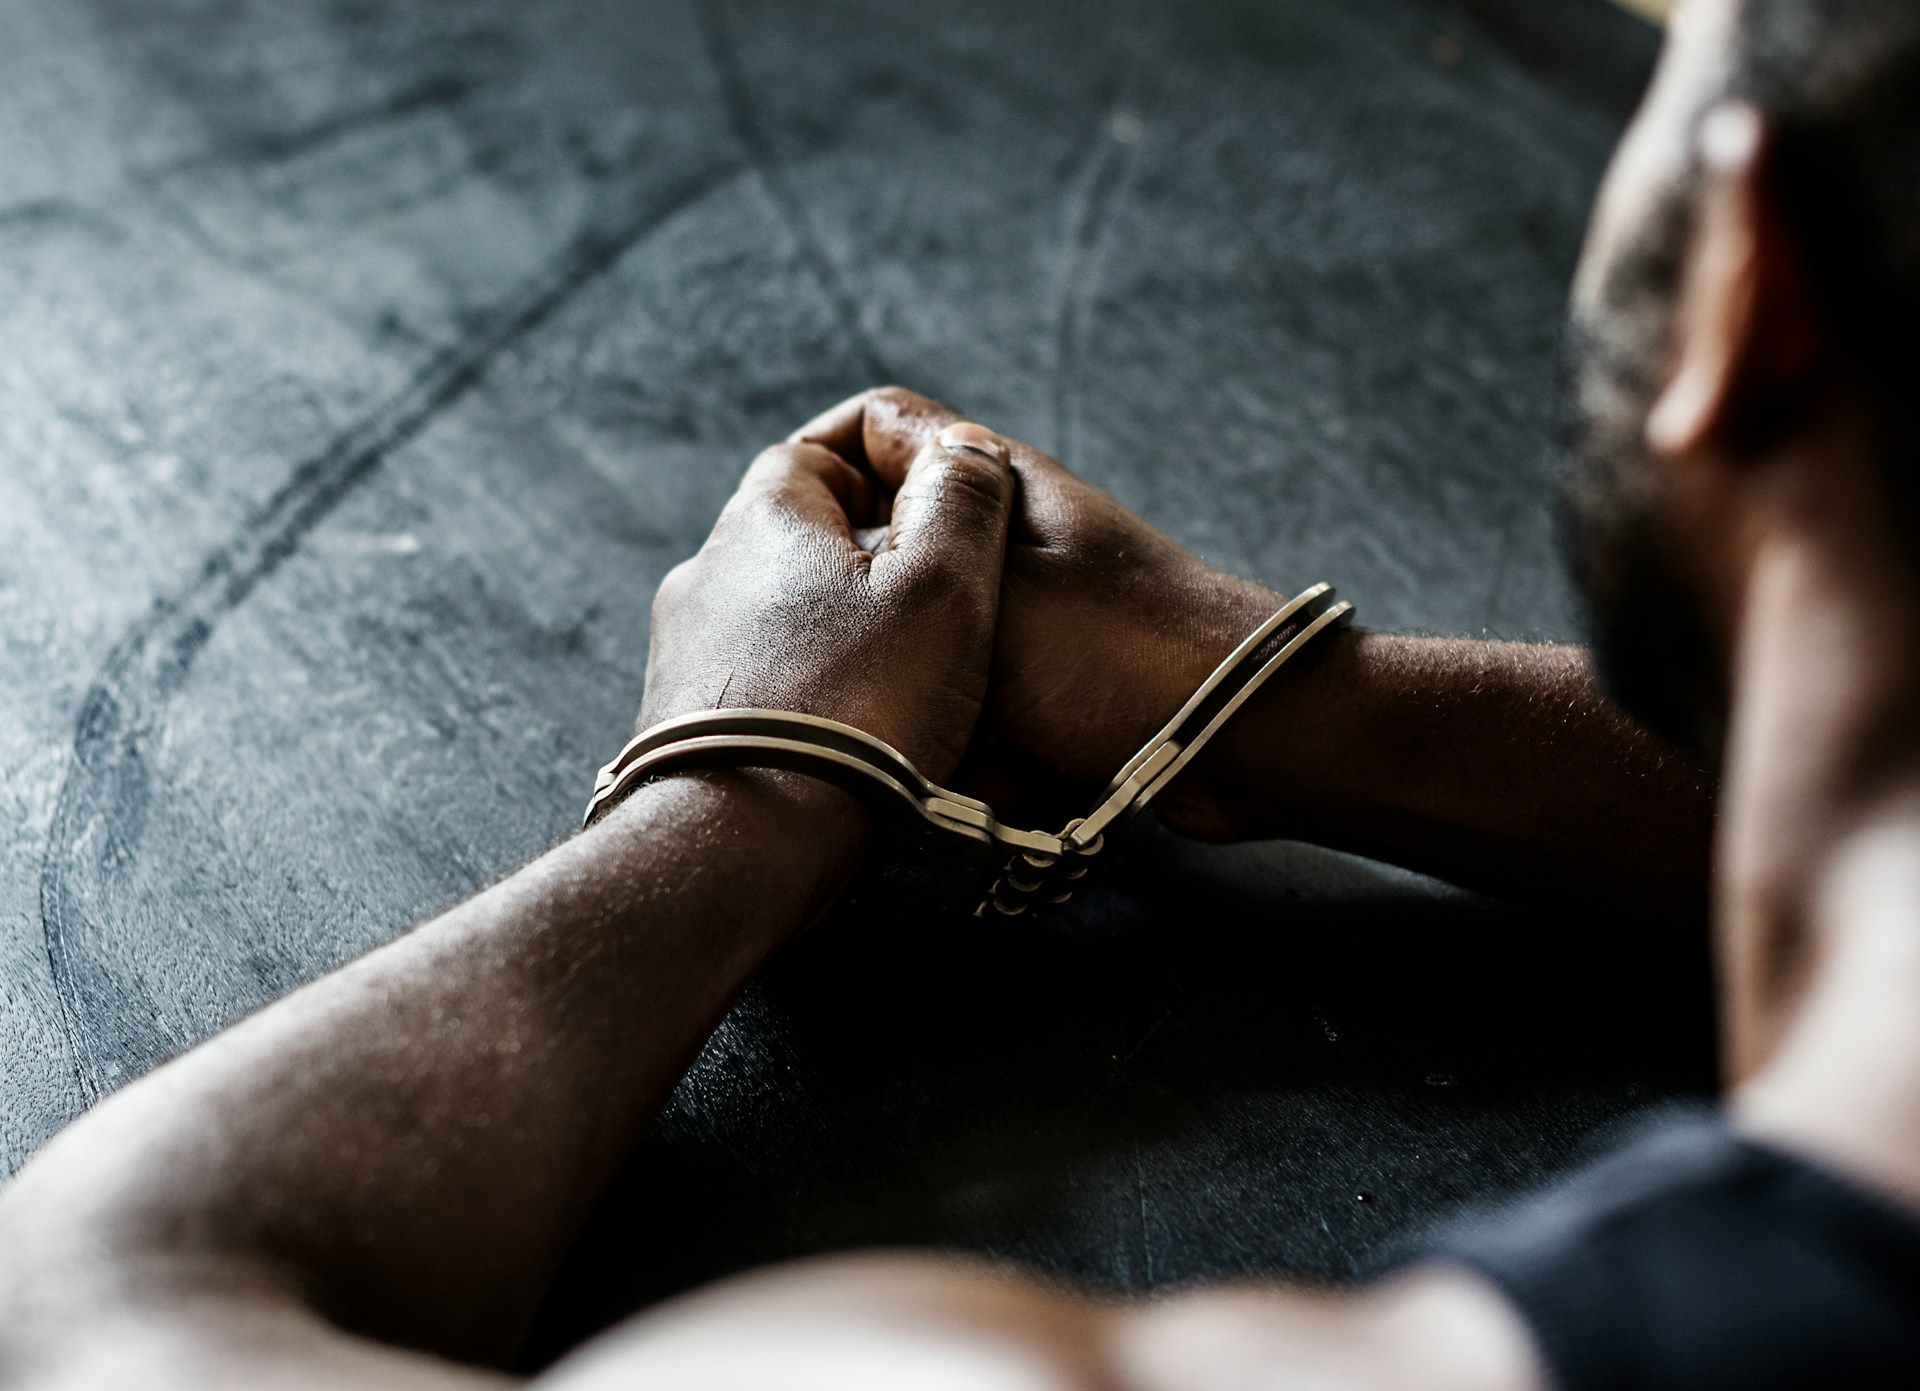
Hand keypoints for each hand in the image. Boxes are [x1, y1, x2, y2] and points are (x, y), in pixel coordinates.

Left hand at [638, 431, 1015, 789]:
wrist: (740, 846)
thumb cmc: (852, 710)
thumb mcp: (943, 586)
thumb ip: (963, 501)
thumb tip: (962, 445)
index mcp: (762, 520)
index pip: (816, 450)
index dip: (884, 460)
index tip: (940, 500)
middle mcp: (707, 576)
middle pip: (800, 537)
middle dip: (872, 555)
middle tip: (946, 596)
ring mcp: (685, 656)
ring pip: (781, 615)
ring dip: (844, 630)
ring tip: (913, 674)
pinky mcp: (683, 727)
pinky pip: (762, 683)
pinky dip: (813, 689)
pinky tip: (858, 730)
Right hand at [791, 388, 1283, 829]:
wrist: (1240, 738)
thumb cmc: (1111, 653)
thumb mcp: (981, 592)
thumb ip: (899, 560)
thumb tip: (824, 555)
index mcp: (992, 480)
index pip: (877, 425)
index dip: (816, 462)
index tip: (769, 536)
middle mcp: (1007, 533)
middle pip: (893, 548)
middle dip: (866, 611)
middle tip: (829, 661)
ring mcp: (1030, 608)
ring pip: (926, 639)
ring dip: (920, 688)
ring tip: (913, 727)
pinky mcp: (1050, 679)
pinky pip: (972, 700)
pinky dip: (967, 733)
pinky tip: (972, 770)